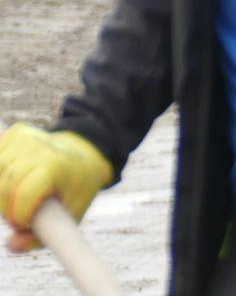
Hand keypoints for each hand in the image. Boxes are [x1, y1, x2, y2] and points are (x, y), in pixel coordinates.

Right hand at [0, 124, 112, 251]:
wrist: (84, 154)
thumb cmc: (75, 189)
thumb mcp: (70, 215)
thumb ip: (40, 237)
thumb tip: (11, 245)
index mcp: (56, 167)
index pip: (24, 194)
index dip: (18, 215)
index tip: (23, 223)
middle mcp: (39, 148)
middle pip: (4, 185)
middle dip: (6, 207)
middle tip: (18, 213)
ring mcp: (25, 138)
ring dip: (1, 191)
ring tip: (16, 196)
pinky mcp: (14, 133)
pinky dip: (0, 174)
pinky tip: (11, 179)